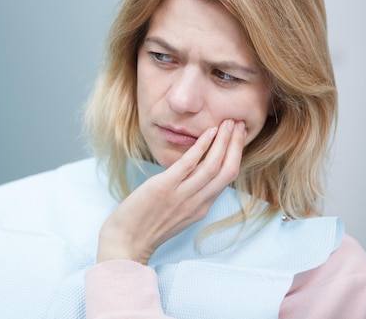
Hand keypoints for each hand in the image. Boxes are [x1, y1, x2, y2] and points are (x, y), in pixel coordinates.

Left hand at [97, 119, 245, 264]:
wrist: (126, 243)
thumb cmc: (146, 226)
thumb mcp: (176, 213)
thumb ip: (189, 195)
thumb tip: (193, 171)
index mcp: (201, 208)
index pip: (227, 178)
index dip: (235, 155)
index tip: (237, 136)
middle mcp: (197, 202)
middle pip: (227, 171)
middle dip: (235, 145)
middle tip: (239, 123)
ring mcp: (182, 195)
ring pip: (213, 166)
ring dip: (223, 142)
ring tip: (227, 122)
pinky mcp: (164, 187)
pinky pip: (189, 164)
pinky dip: (202, 146)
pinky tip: (209, 132)